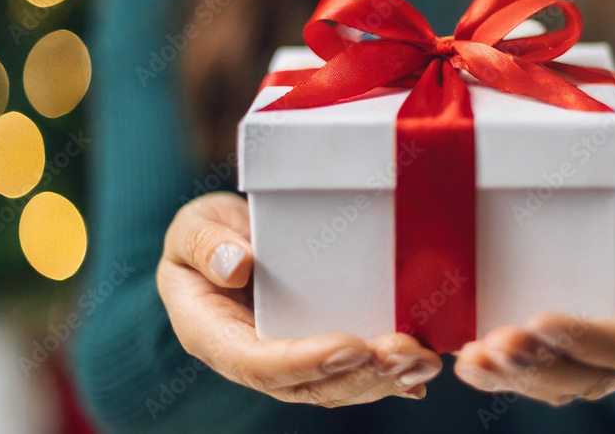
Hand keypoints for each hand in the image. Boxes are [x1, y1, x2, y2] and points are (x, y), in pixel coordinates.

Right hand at [157, 192, 441, 406]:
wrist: (226, 241)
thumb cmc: (206, 234)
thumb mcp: (192, 227)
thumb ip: (204, 244)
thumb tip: (237, 266)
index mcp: (215, 336)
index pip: (258, 363)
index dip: (306, 361)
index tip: (351, 346)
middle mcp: (253, 359)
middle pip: (306, 386)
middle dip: (359, 375)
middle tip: (402, 354)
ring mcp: (287, 361)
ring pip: (335, 386)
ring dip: (383, 380)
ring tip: (422, 362)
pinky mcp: (316, 351)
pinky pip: (351, 373)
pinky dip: (389, 378)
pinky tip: (420, 373)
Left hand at [454, 184, 614, 405]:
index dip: (589, 340)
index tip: (542, 319)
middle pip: (588, 377)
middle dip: (539, 364)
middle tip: (498, 344)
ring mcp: (597, 360)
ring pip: (556, 384)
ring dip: (511, 375)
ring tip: (474, 358)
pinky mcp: (565, 355)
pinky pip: (533, 374)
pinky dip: (499, 373)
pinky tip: (469, 362)